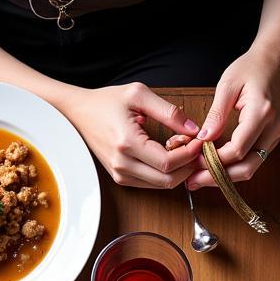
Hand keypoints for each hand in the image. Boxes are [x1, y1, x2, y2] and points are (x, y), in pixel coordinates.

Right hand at [64, 82, 202, 188]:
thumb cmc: (107, 102)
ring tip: (183, 149)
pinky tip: (169, 155)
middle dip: (188, 166)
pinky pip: (151, 184)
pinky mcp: (121, 179)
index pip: (168, 162)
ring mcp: (120, 175)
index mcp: (127, 143)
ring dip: (178, 171)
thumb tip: (193, 129)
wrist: (80, 114)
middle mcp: (122, 165)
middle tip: (196, 148)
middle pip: (167, 180)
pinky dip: (165, 173)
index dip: (189, 154)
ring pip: (161, 185)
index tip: (199, 140)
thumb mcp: (139, 95)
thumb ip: (169, 112)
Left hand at [185, 43, 279, 189]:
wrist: (275, 60)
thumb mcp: (227, 85)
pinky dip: (234, 167)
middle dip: (218, 178)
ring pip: (251, 168)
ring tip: (201, 177)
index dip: (214, 161)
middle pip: (247, 168)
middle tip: (194, 181)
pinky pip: (254, 160)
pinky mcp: (273, 138)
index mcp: (262, 112)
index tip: (194, 161)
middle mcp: (274, 128)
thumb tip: (203, 139)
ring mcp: (276, 135)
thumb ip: (216, 115)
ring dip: (226, 177)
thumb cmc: (251, 67)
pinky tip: (216, 167)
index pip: (237, 150)